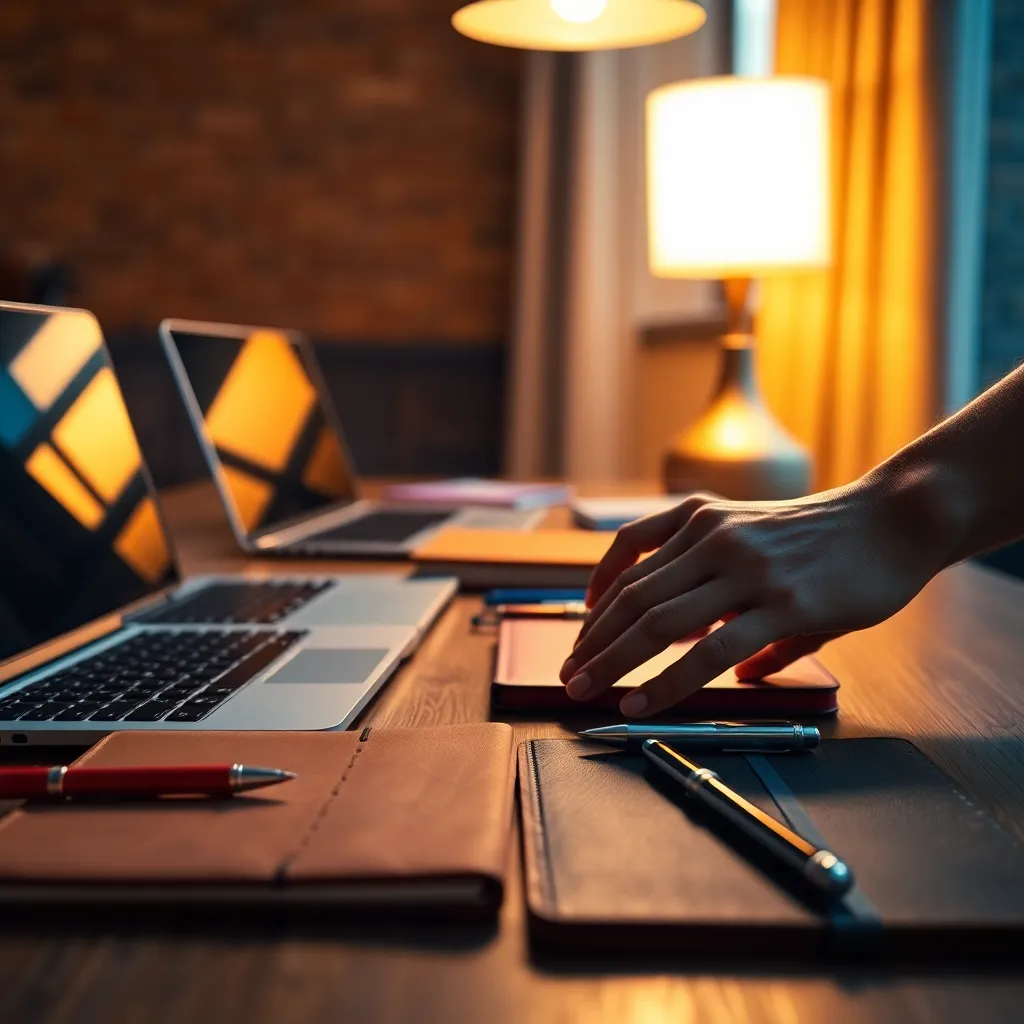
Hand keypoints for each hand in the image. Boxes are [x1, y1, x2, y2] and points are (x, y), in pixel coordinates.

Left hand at [559, 473, 954, 717]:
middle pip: (633, 594)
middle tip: (568, 674)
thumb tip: (743, 672)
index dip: (595, 597)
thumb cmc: (829, 540)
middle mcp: (713, 536)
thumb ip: (734, 598)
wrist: (895, 520)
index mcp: (700, 516)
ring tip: (583, 690)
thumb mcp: (764, 546)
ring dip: (612, 662)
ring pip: (659, 622)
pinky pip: (709, 650)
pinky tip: (641, 702)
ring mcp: (745, 569)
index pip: (627, 554)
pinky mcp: (780, 604)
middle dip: (592, 639)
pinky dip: (666, 681)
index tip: (582, 631)